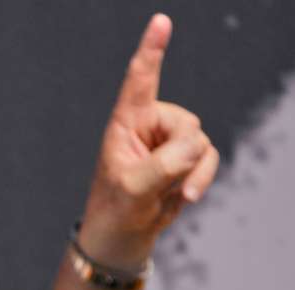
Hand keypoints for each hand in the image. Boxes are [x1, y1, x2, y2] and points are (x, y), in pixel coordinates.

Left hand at [79, 14, 219, 264]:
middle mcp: (149, 125)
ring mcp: (168, 141)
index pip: (140, 81)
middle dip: (183, 156)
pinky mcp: (184, 158)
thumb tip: (197, 144)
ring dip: (193, 173)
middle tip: (159, 181)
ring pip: (201, 143)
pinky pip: (208, 158)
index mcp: (126, 123)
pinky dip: (201, 179)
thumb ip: (165, 163)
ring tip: (173, 194)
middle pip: (187, 124)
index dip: (152, 50)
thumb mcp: (134, 188)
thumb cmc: (116, 209)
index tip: (160, 20)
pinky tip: (182, 196)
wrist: (123, 234)